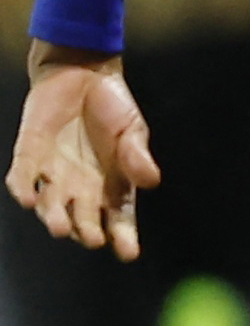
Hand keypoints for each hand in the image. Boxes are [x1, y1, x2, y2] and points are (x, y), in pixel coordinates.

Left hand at [13, 47, 157, 258]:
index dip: (124, 237)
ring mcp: (54, 173)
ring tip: (60, 226)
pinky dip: (24, 189)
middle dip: (87, 231)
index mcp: (113, 185)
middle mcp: (82, 187)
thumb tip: (151, 181)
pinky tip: (28, 198)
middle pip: (83, 220)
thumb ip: (137, 155)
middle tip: (93, 238)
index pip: (119, 219)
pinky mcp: (30, 155)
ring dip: (54, 218)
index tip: (129, 253)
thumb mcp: (133, 129)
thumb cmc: (113, 106)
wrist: (81, 73)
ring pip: (50, 206)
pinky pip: (23, 178)